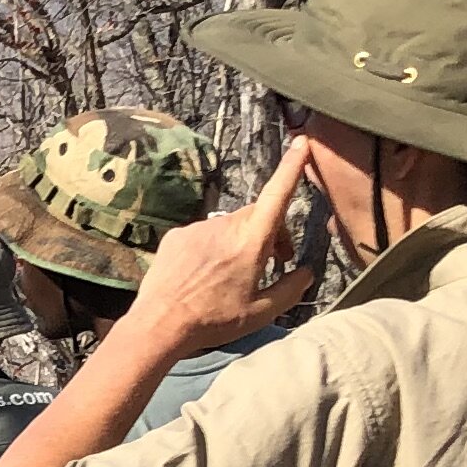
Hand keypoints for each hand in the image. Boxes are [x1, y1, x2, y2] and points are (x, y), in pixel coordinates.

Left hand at [107, 133, 322, 367]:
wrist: (160, 324)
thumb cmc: (213, 321)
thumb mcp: (262, 313)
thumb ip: (291, 289)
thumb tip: (306, 272)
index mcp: (251, 242)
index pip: (278, 196)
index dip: (292, 168)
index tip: (302, 142)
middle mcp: (224, 226)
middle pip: (258, 216)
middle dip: (271, 233)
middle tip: (273, 263)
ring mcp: (198, 228)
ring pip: (230, 226)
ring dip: (240, 242)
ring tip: (233, 277)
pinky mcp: (177, 235)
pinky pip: (204, 234)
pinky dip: (212, 249)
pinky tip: (205, 276)